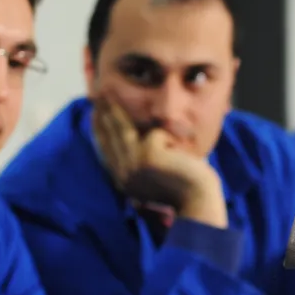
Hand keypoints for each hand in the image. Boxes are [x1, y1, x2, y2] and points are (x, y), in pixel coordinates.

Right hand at [90, 97, 225, 226]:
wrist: (199, 201)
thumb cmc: (185, 187)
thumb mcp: (156, 173)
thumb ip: (142, 158)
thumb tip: (132, 134)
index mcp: (124, 181)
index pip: (107, 150)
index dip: (99, 129)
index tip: (95, 112)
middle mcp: (124, 175)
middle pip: (111, 138)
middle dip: (103, 114)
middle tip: (97, 95)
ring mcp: (134, 166)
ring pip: (124, 131)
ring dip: (116, 110)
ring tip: (107, 93)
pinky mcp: (148, 157)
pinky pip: (156, 133)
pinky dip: (169, 136)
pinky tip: (180, 151)